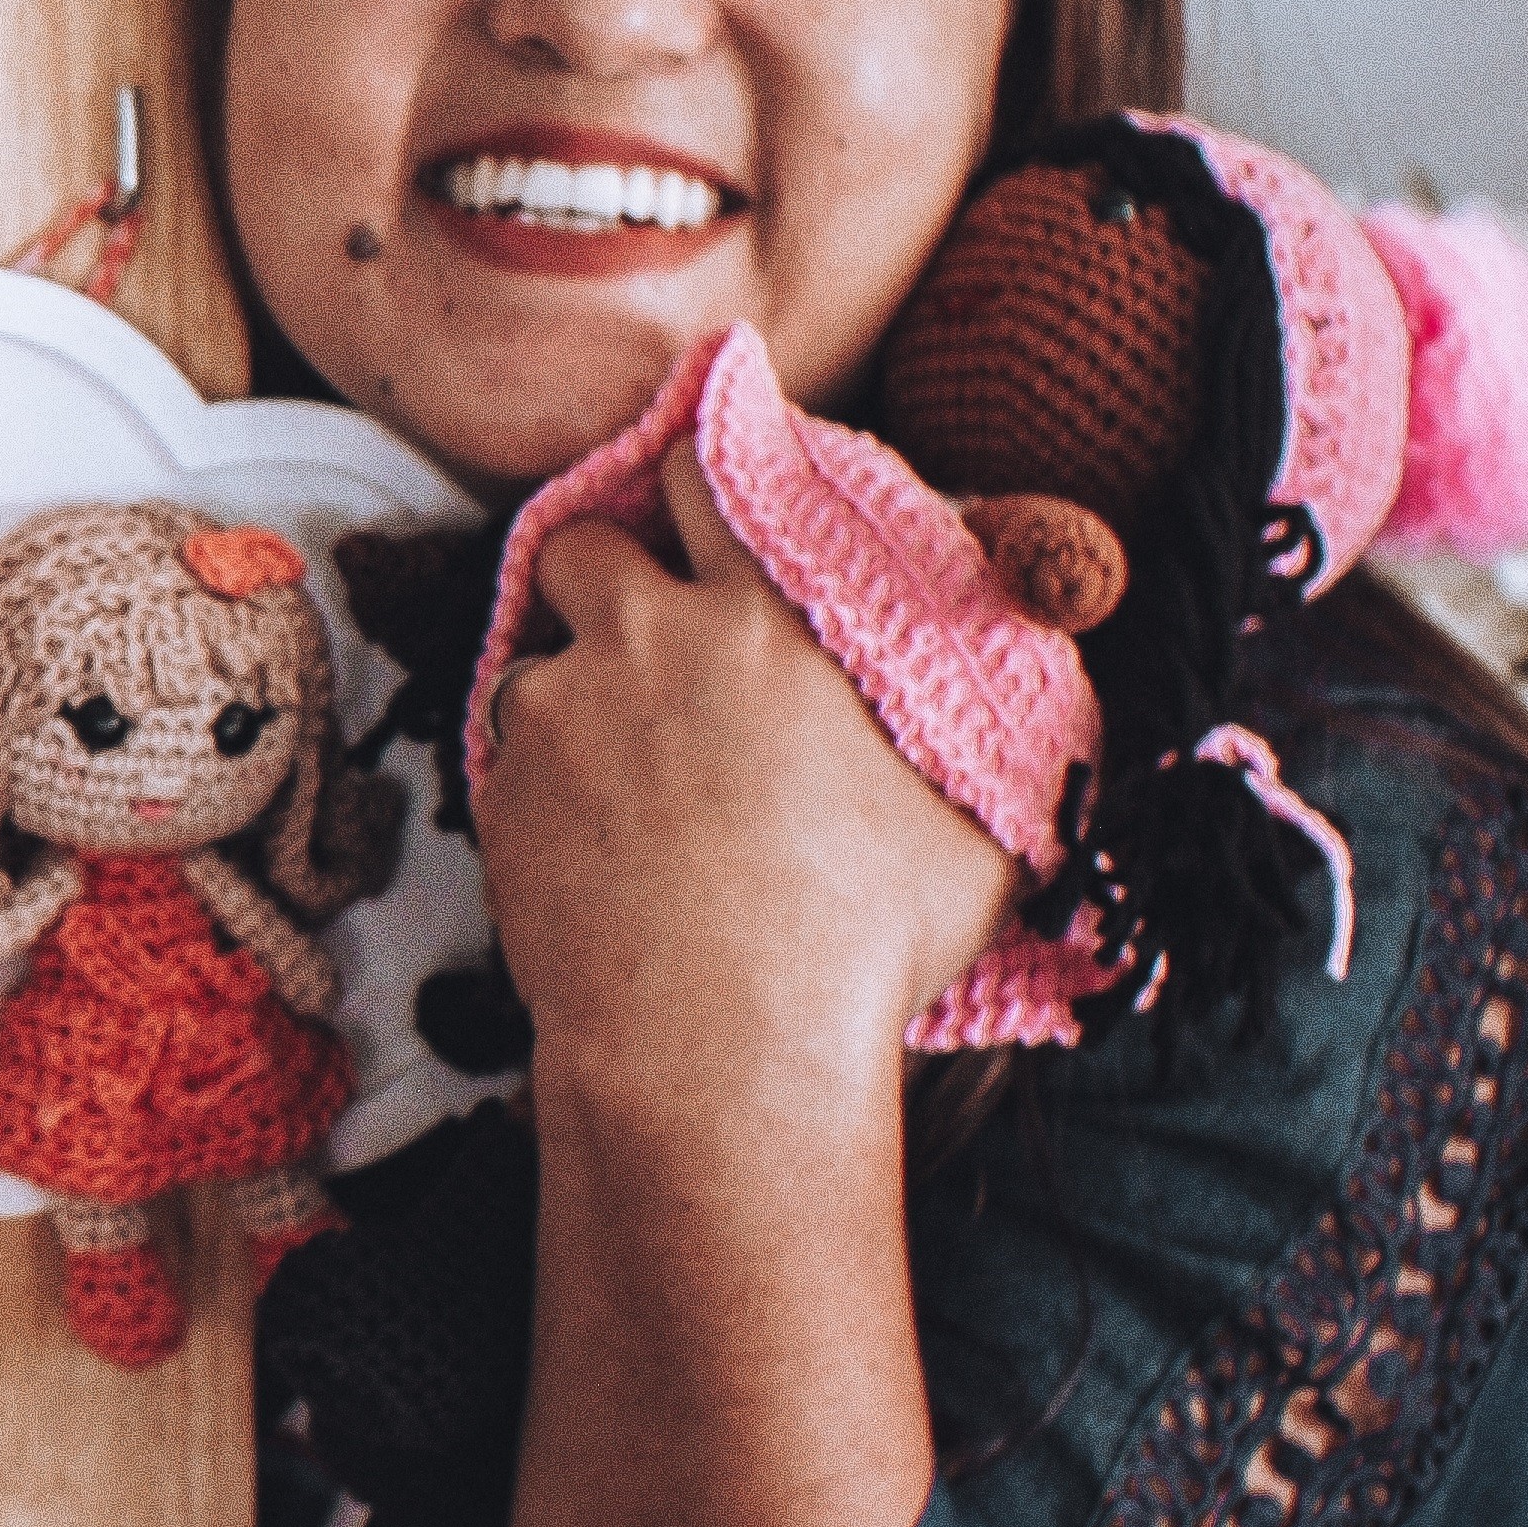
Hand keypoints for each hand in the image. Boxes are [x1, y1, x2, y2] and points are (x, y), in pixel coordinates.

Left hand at [478, 449, 1017, 1085]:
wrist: (721, 1049)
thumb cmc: (864, 942)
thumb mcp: (977, 817)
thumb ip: (986, 716)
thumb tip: (1028, 661)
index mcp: (765, 619)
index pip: (704, 477)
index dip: (695, 478)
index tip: (699, 500)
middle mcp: (645, 643)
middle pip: (580, 542)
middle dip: (603, 569)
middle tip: (642, 627)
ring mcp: (557, 718)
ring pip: (537, 658)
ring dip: (572, 690)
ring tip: (628, 766)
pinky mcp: (500, 796)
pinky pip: (510, 760)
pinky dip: (543, 782)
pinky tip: (597, 841)